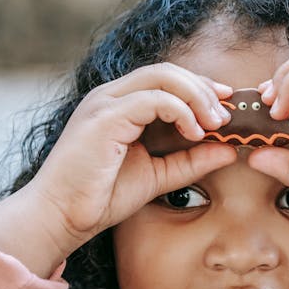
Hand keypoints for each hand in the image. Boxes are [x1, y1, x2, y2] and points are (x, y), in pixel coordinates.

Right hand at [0, 65, 235, 274]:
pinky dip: (181, 111)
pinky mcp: (104, 117)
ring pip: (163, 77)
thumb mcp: (157, 175)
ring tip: (216, 123)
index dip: (200, 87)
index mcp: (119, 104)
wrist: (59, 217)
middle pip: (167, 71)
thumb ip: (190, 161)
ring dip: (197, 96)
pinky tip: (195, 132)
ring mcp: (105, 102)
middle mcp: (110, 96)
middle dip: (203, 88)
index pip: (166, 79)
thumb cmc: (100, 197)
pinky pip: (153, 99)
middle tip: (227, 115)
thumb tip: (229, 150)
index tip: (227, 105)